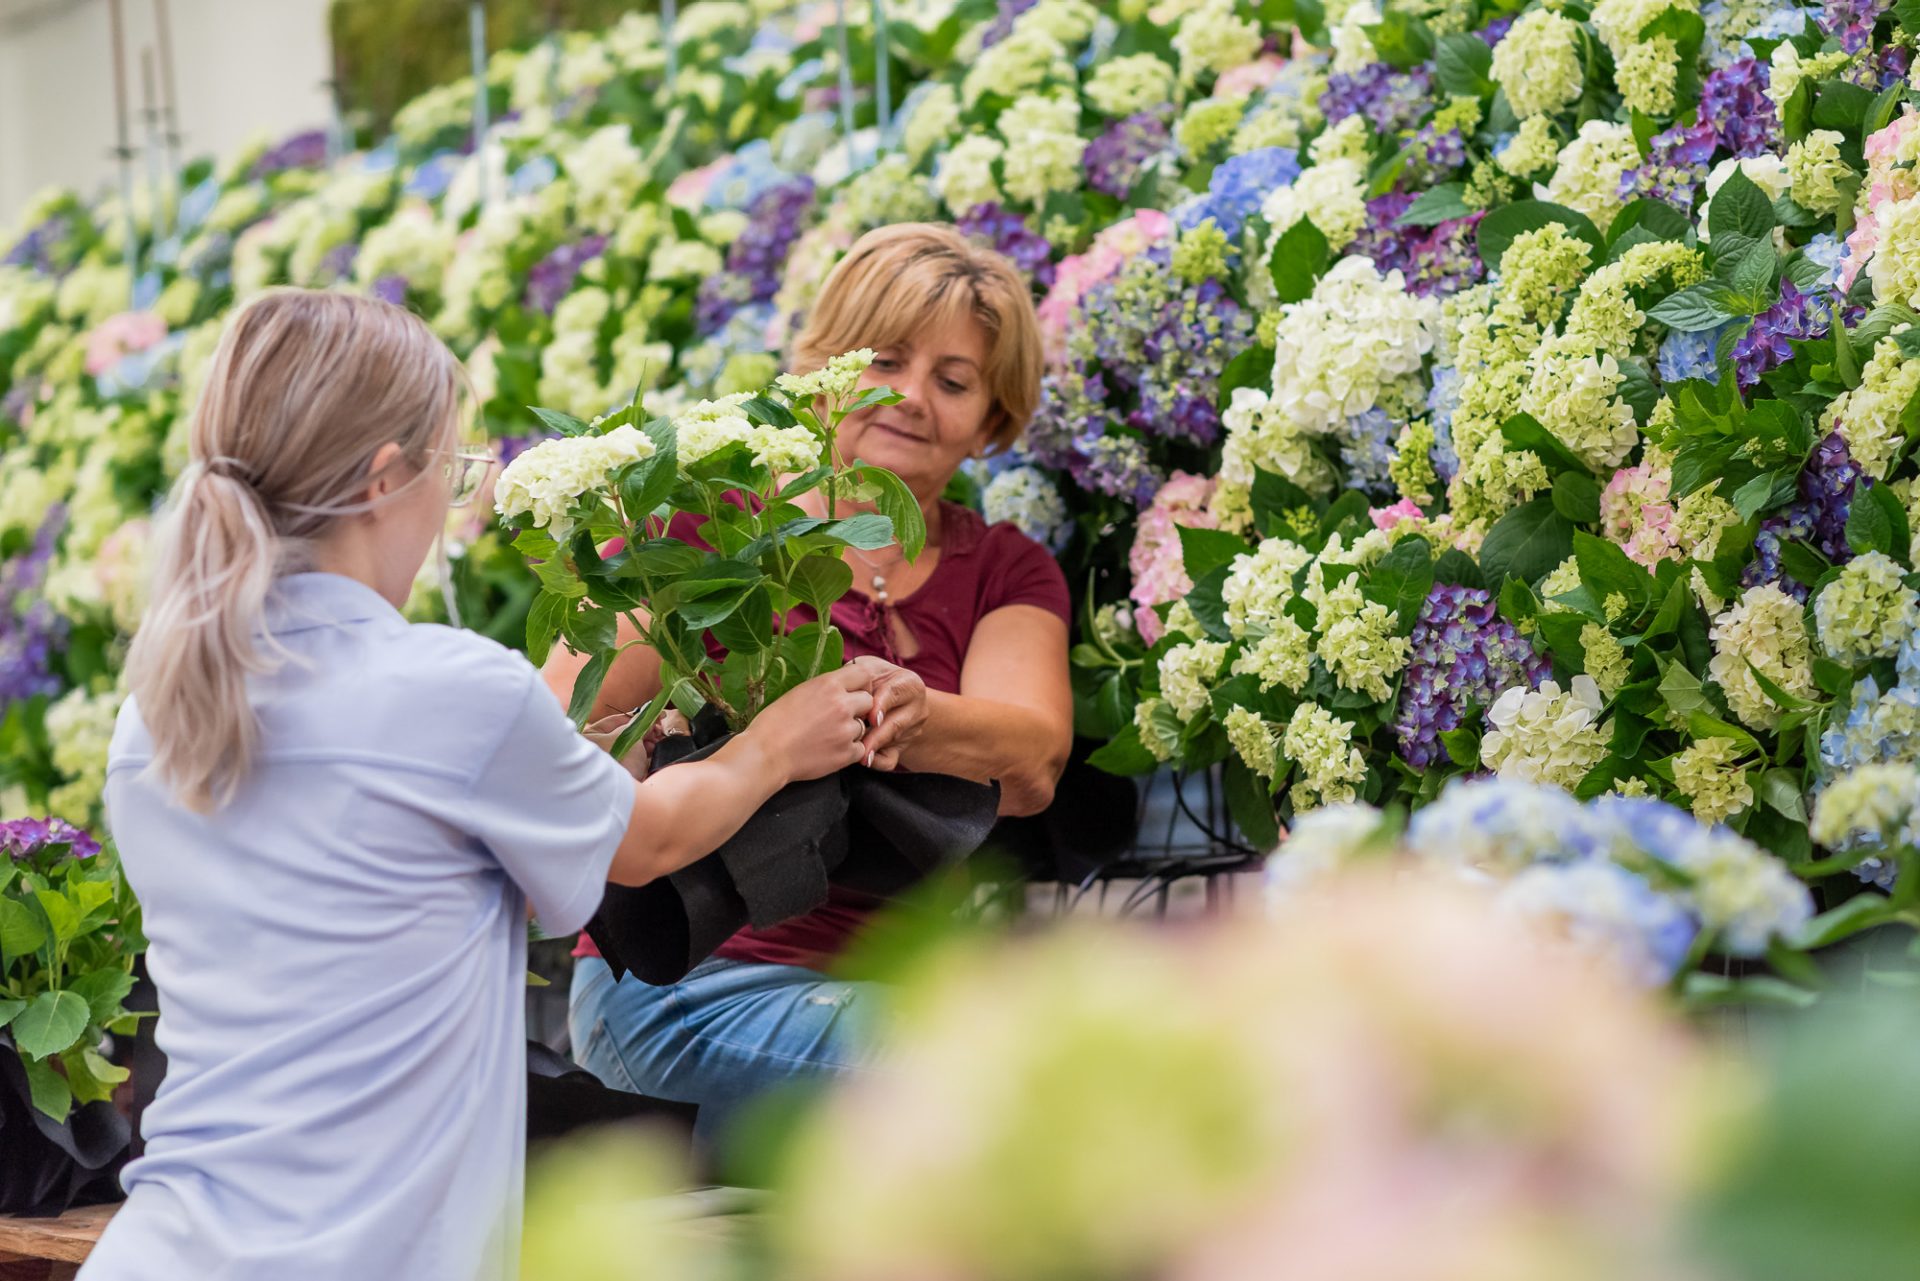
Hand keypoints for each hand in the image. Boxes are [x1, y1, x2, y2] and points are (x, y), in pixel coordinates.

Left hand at [584, 708, 690, 778]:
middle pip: (625, 734)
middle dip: (644, 731)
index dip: (638, 717)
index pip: (616, 720)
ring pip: (631, 748)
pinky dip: (644, 756)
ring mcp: (609, 765)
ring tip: (657, 742)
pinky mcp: (620, 777)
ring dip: (646, 744)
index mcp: (592, 736)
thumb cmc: (616, 761)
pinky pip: (634, 761)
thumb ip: (640, 722)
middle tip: (659, 730)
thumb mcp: (629, 736)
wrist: (620, 798)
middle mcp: (597, 749)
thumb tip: (651, 713)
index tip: (656, 715)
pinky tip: (654, 753)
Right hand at [745, 666, 876, 782]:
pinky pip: (860, 748)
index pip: (864, 674)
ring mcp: (846, 730)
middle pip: (869, 701)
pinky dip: (849, 750)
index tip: (855, 692)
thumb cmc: (773, 723)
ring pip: (863, 726)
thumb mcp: (798, 692)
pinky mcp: (846, 753)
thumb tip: (840, 688)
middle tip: (841, 717)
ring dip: (852, 730)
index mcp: (828, 685)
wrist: (766, 753)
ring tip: (828, 735)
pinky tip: (830, 750)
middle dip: (858, 708)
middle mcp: (842, 705)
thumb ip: (824, 689)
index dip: (861, 684)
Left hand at [849, 655, 928, 770]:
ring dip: (872, 747)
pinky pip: (890, 760)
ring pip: (892, 742)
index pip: (896, 693)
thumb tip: (847, 690)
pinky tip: (864, 760)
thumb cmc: (875, 679)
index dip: (882, 704)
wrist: (891, 696)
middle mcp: (916, 708)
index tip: (871, 716)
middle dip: (877, 733)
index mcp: (910, 684)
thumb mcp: (871, 668)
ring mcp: (911, 730)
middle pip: (896, 723)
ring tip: (857, 751)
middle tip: (859, 739)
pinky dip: (877, 762)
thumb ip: (862, 675)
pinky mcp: (901, 748)